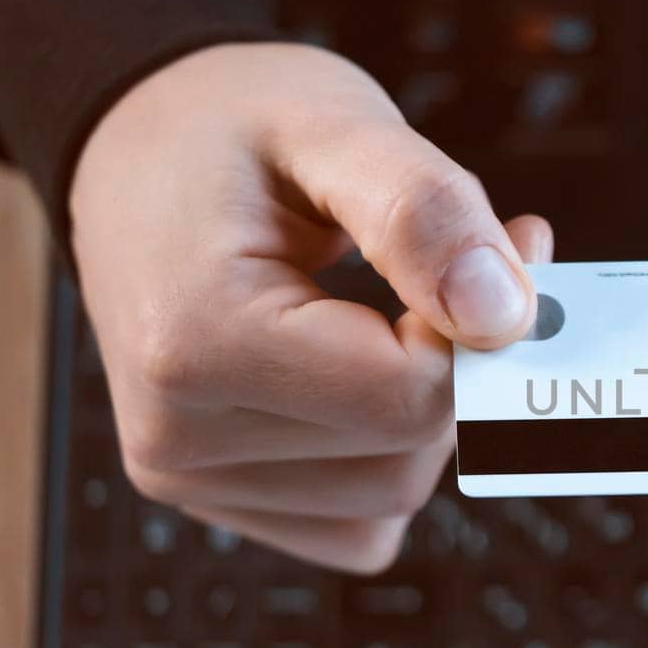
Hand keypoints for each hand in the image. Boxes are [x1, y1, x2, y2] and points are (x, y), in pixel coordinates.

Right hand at [70, 42, 551, 571]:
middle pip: (406, 453)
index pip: (407, 397)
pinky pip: (356, 524)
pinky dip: (390, 456)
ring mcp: (186, 476)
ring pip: (391, 494)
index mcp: (196, 341)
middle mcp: (177, 433)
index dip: (485, 329)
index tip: (512, 246)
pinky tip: (369, 375)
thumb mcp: (334, 123)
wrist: (135, 149)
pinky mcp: (213, 496)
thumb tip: (505, 315)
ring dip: (431, 410)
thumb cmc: (228, 125)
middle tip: (479, 262)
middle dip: (465, 363)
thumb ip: (424, 212)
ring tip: (409, 308)